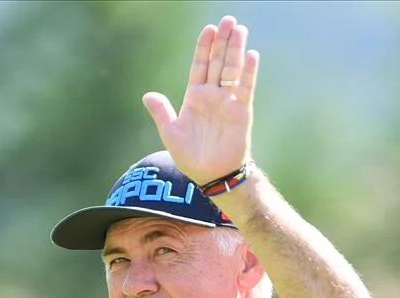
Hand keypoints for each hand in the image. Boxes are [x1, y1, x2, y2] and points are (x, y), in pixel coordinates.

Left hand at [142, 15, 258, 184]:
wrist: (212, 175)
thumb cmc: (191, 157)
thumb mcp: (171, 134)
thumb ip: (161, 112)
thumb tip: (147, 95)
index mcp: (195, 97)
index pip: (200, 65)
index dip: (204, 47)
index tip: (209, 30)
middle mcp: (213, 95)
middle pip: (218, 61)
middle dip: (223, 41)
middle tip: (229, 20)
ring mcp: (228, 102)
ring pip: (232, 70)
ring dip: (236, 50)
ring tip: (240, 29)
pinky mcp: (241, 112)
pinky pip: (245, 88)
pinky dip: (249, 72)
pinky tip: (251, 55)